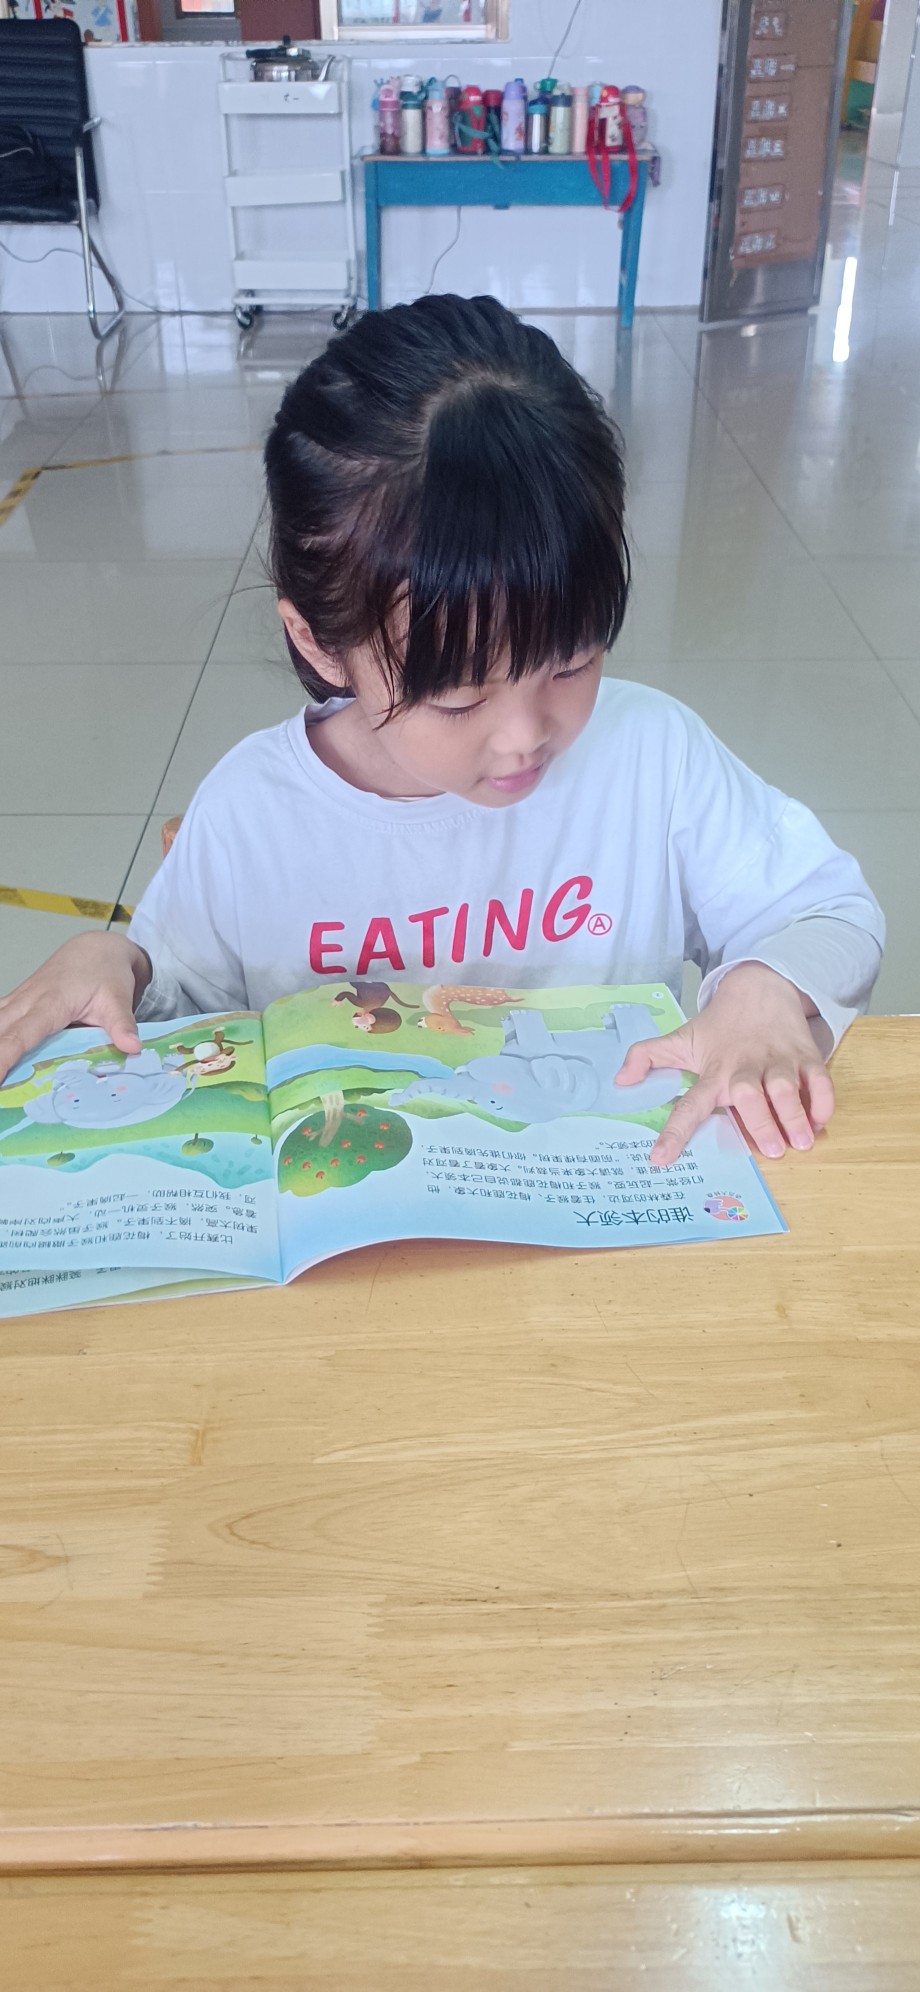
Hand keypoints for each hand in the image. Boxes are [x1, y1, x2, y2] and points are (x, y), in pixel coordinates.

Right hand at [0, 932, 151, 1085]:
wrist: (96, 948)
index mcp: (51, 1003)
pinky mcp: (17, 1002)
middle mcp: (29, 1001)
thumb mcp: (117, 998)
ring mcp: (20, 1000)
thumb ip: (122, 1024)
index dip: (4, 1057)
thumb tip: (132, 1047)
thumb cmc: (105, 971)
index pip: (21, 1035)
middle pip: (0, 1031)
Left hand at [615, 963, 834, 1166]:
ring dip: (796, 1116)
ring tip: (802, 1142)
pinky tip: (822, 1122)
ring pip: (787, 1088)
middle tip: (771, 1151)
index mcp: (713, 1071)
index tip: (660, 1159)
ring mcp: (778, 1061)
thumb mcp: (682, 1038)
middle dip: (760, 1122)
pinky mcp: (805, 1056)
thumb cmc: (720, 1025)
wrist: (761, 987)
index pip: (688, 1105)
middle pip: (749, 1094)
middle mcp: (745, 1068)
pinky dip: (823, 1101)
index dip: (673, 1133)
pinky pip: (819, 1080)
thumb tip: (619, 1081)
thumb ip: (648, 1057)